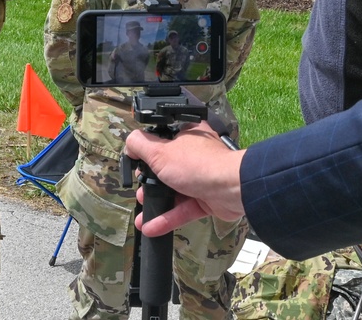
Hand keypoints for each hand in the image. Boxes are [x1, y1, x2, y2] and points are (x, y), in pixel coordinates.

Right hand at [124, 124, 246, 235]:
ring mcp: (201, 178)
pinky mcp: (207, 200)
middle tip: (139, 189)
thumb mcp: (159, 151)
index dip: (147, 150)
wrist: (232, 190)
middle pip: (166, 168)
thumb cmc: (196, 164)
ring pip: (174, 191)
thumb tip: (130, 144)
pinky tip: (150, 227)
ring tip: (141, 212)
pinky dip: (167, 218)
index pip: (162, 139)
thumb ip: (139, 144)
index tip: (136, 162)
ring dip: (156, 202)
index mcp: (186, 134)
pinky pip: (183, 209)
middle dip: (149, 182)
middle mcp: (195, 154)